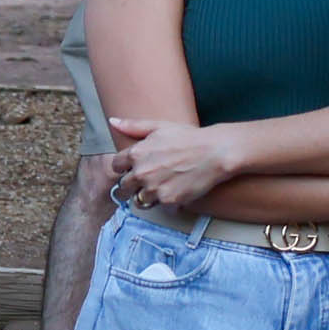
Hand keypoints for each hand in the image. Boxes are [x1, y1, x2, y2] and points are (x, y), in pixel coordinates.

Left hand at [103, 115, 240, 215]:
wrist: (216, 152)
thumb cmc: (189, 137)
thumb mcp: (160, 126)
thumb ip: (134, 126)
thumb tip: (113, 122)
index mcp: (136, 154)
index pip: (116, 167)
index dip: (125, 167)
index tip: (134, 168)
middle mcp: (141, 173)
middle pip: (124, 186)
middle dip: (134, 184)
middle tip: (150, 179)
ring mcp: (154, 188)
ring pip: (140, 199)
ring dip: (149, 195)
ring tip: (163, 186)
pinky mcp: (168, 200)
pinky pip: (160, 207)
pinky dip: (167, 202)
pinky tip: (177, 191)